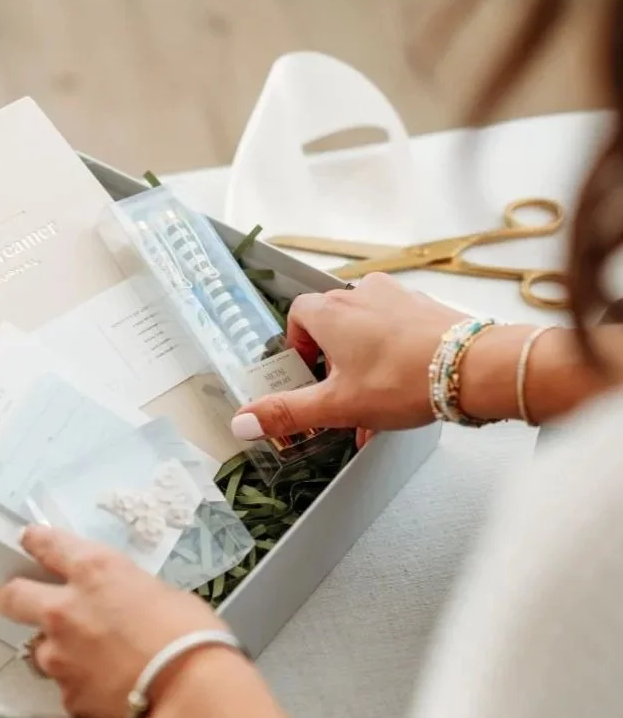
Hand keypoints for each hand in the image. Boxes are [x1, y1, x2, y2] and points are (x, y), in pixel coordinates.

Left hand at [0, 526, 226, 717]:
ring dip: (58, 652)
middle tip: (31, 604)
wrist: (190, 694)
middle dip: (16, 597)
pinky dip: (83, 688)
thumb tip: (126, 604)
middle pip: (11, 596)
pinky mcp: (67, 697)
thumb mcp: (162, 593)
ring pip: (39, 650)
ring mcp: (60, 657)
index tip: (30, 541)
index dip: (35, 542)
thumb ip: (128, 593)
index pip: (46, 544)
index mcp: (93, 572)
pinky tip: (109, 692)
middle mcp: (65, 610)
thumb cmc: (190, 638)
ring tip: (92, 662)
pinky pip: (67, 688)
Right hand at [231, 273, 465, 439]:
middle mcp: (362, 295)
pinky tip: (402, 389)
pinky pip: (398, 329)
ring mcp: (398, 298)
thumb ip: (287, 412)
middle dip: (331, 359)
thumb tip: (242, 422)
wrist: (474, 368)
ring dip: (363, 359)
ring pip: (367, 328)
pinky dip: (392, 355)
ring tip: (372, 398)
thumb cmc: (403, 379)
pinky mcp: (427, 308)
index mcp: (331, 312)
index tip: (306, 374)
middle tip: (338, 392)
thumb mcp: (336, 404)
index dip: (297, 346)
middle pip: (332, 322)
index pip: (297, 315)